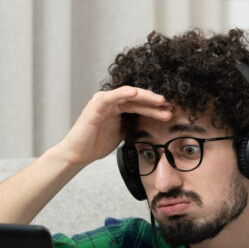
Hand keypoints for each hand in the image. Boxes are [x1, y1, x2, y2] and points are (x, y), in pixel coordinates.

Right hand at [57, 87, 172, 166]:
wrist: (78, 154)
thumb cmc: (97, 143)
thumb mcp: (122, 133)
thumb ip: (133, 125)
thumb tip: (152, 124)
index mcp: (117, 107)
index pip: (140, 104)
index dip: (155, 108)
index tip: (170, 112)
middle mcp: (111, 101)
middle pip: (137, 98)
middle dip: (154, 102)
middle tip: (170, 106)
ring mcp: (103, 101)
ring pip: (128, 95)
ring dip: (145, 97)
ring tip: (160, 101)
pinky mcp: (95, 106)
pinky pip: (111, 97)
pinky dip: (123, 93)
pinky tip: (135, 93)